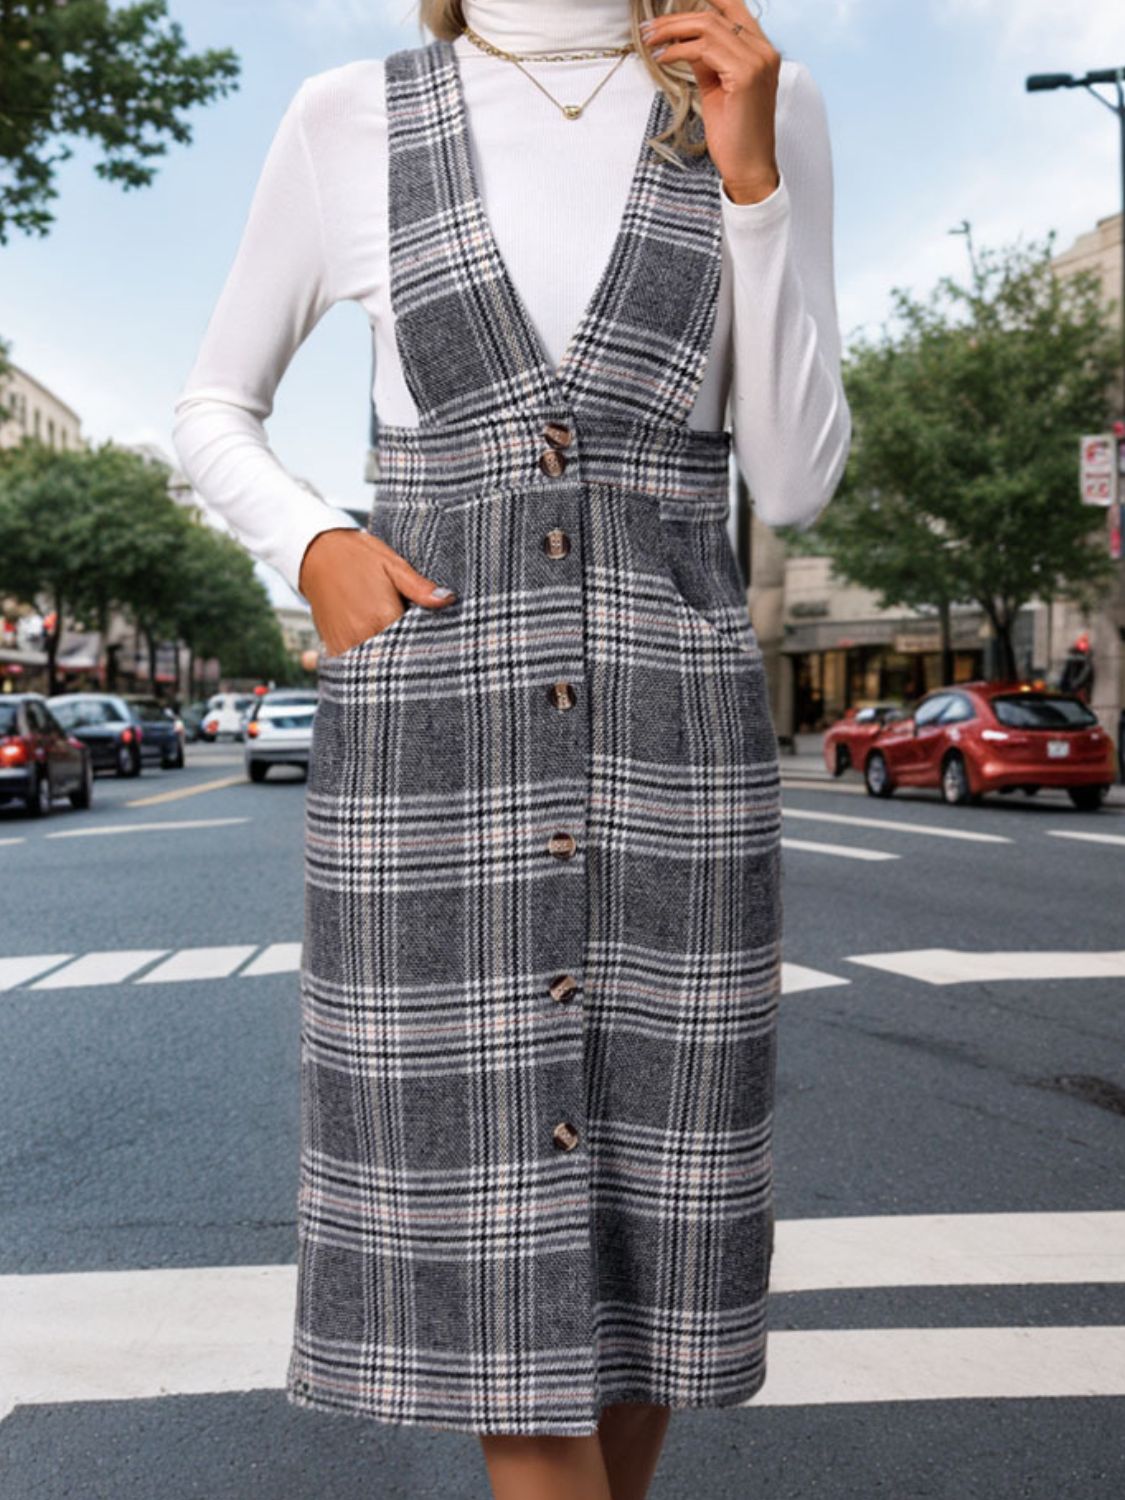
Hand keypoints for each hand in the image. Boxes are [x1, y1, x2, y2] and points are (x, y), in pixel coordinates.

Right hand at [298, 528, 456, 657]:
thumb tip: (448, 599)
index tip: (440, 646)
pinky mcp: (333, 646)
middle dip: (409, 658)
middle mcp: (362, 634)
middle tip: (426, 655)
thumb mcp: (393, 565)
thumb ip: (419, 588)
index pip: (413, 644)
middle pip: (395, 659)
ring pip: (374, 665)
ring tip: (402, 654)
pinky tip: (379, 655)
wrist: (316, 553)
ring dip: (388, 662)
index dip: (427, 646)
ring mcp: (345, 643)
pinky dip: (367, 663)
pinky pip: (354, 666)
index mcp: (381, 616)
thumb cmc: (358, 556)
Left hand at [639, 2, 781, 204]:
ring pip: (707, 27)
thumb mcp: (717, 88)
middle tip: (649, 28)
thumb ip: (707, 61)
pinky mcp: (745, 75)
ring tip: (651, 41)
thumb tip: (685, 42)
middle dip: (676, 19)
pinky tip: (663, 58)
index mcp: (761, 52)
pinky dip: (678, 50)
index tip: (676, 1)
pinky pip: (703, 49)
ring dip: (672, 31)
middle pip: (714, 16)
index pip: (734, 8)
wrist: (749, 167)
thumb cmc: (735, 135)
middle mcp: (764, 51)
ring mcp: (757, 61)